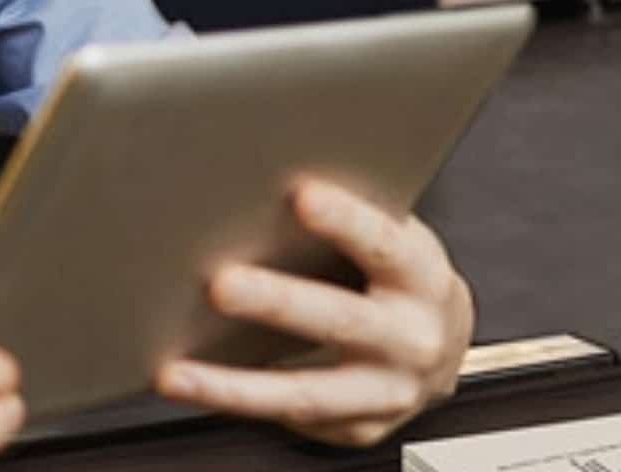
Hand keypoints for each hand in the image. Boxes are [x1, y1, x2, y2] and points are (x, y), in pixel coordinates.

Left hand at [156, 180, 476, 447]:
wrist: (443, 347)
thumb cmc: (398, 280)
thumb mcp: (394, 242)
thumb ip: (349, 226)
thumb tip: (264, 192)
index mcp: (422, 278)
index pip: (384, 245)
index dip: (346, 221)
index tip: (301, 195)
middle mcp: (413, 339)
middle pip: (341, 321)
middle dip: (278, 303)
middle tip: (220, 285)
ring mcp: (388, 392)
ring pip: (307, 394)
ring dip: (234, 386)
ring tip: (177, 373)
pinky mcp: (359, 427)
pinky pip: (291, 419)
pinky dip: (237, 403)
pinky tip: (196, 388)